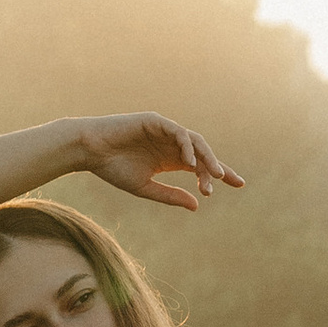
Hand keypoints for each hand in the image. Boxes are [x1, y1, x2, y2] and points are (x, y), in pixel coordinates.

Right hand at [77, 112, 244, 214]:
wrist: (89, 151)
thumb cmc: (112, 168)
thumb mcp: (145, 188)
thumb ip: (170, 195)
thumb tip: (198, 205)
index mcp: (170, 159)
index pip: (200, 166)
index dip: (219, 174)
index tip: (238, 184)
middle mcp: (171, 144)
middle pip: (203, 154)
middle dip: (217, 167)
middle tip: (229, 181)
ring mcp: (165, 131)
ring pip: (195, 142)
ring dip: (205, 158)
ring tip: (214, 175)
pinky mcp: (156, 121)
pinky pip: (178, 132)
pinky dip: (186, 146)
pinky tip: (188, 162)